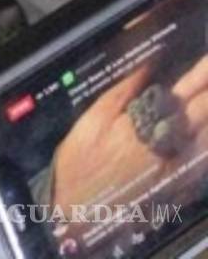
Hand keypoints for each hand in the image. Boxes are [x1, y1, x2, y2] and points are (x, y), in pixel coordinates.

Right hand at [52, 57, 207, 217]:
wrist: (80, 208)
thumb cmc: (81, 160)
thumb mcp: (94, 120)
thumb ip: (124, 92)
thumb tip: (148, 66)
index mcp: (151, 122)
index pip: (190, 91)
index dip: (203, 73)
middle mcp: (174, 143)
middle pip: (206, 111)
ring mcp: (182, 164)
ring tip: (207, 101)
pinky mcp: (182, 182)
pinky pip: (204, 158)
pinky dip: (206, 140)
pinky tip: (202, 130)